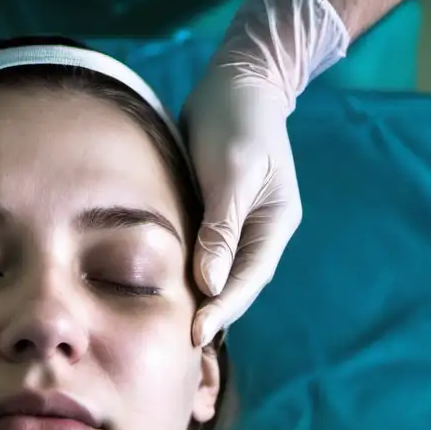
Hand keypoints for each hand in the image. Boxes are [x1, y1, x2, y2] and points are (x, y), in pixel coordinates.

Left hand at [180, 0, 349, 345]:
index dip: (221, 311)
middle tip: (172, 350)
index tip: (193, 336)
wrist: (238, 79)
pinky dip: (183, 276)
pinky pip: (199, 255)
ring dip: (194, 302)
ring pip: (215, 276)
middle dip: (208, 317)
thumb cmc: (237, 118)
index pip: (247, 280)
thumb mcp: (231, 168)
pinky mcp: (212, 216)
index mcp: (274, 225)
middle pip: (233, 287)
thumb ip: (221, 226)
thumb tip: (208, 283)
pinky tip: (156, 294)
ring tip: (164, 335)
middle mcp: (258, 233)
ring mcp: (236, 227)